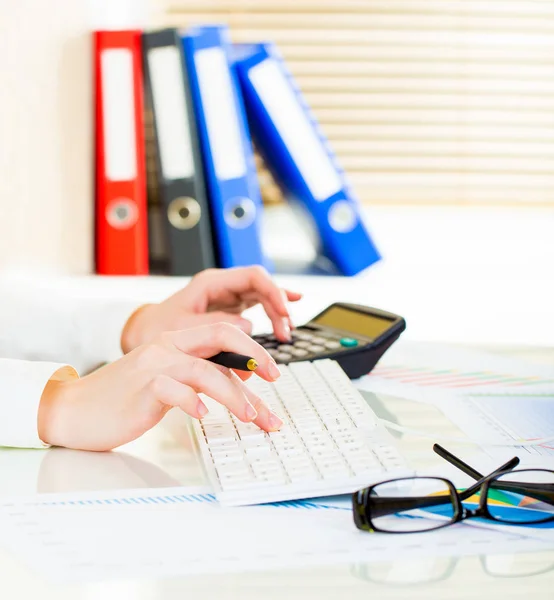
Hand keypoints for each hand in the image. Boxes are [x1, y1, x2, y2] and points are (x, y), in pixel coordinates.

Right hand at [38, 323, 282, 451]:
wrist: (77, 410)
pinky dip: (192, 402)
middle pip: (221, 337)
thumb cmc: (126, 398)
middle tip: (276, 378)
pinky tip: (203, 415)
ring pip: (204, 370)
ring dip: (234, 395)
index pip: (224, 334)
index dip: (252, 350)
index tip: (273, 373)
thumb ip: (199, 377)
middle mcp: (168, 346)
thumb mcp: (170, 382)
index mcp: (177, 342)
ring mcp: (154, 365)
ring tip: (251, 416)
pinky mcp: (142, 387)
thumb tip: (238, 389)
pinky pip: (173, 390)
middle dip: (254, 356)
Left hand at [121, 266, 301, 352]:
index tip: (284, 310)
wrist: (146, 334)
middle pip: (262, 286)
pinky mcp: (230, 309)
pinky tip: (285, 317)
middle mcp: (223, 286)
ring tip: (286, 333)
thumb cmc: (158, 329)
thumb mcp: (182, 328)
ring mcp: (228, 296)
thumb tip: (247, 327)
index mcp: (211, 283)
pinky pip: (257, 306)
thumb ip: (214, 326)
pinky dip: (271, 314)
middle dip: (278, 305)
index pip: (252, 277)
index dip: (273, 291)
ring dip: (277, 313)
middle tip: (286, 329)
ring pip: (262, 296)